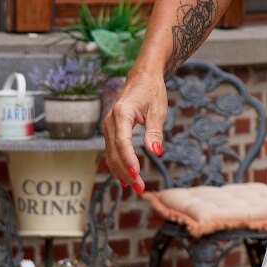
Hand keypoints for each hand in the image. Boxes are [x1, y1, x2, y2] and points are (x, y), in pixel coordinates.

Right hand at [103, 63, 168, 196]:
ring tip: (135, 187)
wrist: (142, 78)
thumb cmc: (152, 92)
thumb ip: (155, 132)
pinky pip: (111, 150)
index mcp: (122, 113)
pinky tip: (126, 177)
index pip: (122, 141)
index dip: (128, 159)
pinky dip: (118, 164)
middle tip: (139, 188)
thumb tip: (156, 153)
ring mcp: (108, 126)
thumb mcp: (158, 111)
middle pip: (115, 151)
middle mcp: (110, 120)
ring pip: (111, 153)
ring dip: (121, 171)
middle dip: (126, 171)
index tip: (136, 174)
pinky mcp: (111, 130)